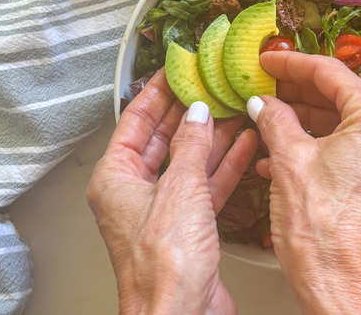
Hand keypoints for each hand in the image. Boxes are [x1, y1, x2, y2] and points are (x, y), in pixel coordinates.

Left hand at [87, 69, 256, 314]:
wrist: (181, 314)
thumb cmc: (163, 267)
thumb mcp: (180, 191)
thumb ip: (191, 147)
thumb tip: (197, 114)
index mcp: (116, 179)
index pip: (135, 123)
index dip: (155, 94)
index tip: (173, 71)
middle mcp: (135, 193)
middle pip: (164, 140)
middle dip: (189, 113)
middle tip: (209, 85)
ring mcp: (164, 210)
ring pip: (189, 162)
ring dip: (213, 137)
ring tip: (234, 108)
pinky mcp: (189, 226)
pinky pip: (206, 186)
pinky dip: (225, 165)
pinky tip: (244, 144)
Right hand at [248, 52, 360, 314]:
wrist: (346, 291)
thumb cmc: (325, 240)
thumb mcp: (288, 163)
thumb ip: (275, 120)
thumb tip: (265, 104)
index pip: (330, 73)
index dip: (291, 63)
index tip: (270, 61)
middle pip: (343, 98)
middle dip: (300, 94)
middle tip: (268, 89)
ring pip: (348, 125)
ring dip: (309, 123)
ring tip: (271, 122)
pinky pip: (357, 151)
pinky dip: (325, 148)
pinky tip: (289, 154)